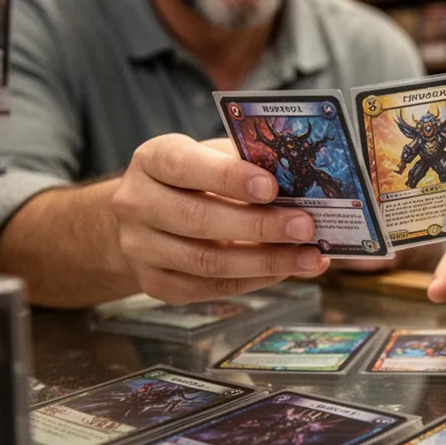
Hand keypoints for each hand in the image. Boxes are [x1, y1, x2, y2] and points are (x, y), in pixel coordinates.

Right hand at [112, 135, 328, 303]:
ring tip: (309, 256)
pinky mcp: (155, 283)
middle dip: (259, 226)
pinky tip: (289, 269)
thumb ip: (245, 164)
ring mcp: (141, 248)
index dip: (228, 177)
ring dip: (266, 261)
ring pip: (207, 261)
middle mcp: (136, 204)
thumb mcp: (210, 156)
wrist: (144, 217)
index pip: (184, 166)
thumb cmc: (192, 178)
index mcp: (151, 160)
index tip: (272, 187)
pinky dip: (256, 279)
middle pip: (198, 220)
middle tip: (304, 226)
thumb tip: (300, 183)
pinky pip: (211, 287)